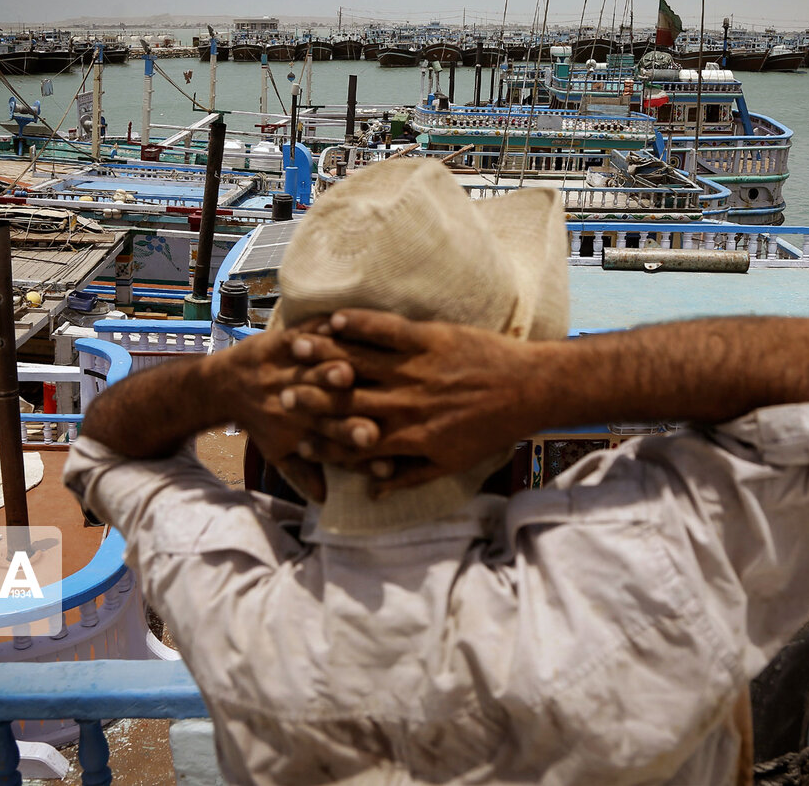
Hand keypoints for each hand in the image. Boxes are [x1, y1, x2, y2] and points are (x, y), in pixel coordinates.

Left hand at [219, 318, 376, 501]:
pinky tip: (341, 328)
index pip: (331, 443)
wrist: (222, 385)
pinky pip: (302, 335)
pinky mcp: (282, 341)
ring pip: (311, 373)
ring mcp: (286, 370)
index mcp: (298, 429)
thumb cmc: (260, 421)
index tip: (378, 463)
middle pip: (324, 410)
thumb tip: (325, 500)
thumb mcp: (278, 452)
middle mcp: (293, 401)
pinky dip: (320, 330)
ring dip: (328, 375)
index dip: (353, 453)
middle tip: (368, 426)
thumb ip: (304, 474)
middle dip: (343, 417)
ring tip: (347, 374)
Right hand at [280, 309, 545, 495]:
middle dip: (312, 400)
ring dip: (325, 356)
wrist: (528, 390)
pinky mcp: (429, 339)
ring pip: (360, 363)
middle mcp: (406, 404)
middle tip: (281, 394)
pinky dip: (360, 323)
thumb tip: (374, 490)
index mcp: (409, 437)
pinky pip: (386, 330)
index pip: (355, 443)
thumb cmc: (491, 429)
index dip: (323, 442)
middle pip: (347, 402)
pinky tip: (336, 318)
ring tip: (295, 351)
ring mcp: (415, 370)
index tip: (297, 440)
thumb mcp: (452, 464)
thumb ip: (408, 477)